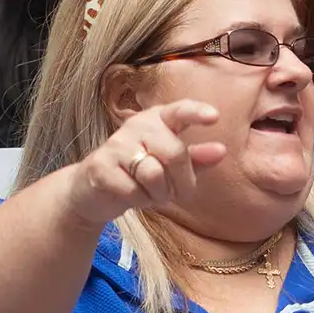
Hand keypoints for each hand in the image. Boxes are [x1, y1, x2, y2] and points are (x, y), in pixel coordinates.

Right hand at [65, 101, 225, 230]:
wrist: (92, 191)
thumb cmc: (138, 175)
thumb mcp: (170, 166)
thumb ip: (195, 158)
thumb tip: (221, 151)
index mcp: (157, 120)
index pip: (179, 111)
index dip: (196, 113)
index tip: (215, 117)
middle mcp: (136, 126)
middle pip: (174, 153)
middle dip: (181, 181)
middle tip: (174, 192)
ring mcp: (116, 145)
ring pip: (154, 175)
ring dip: (158, 194)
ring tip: (150, 193)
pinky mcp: (100, 167)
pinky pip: (133, 191)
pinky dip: (139, 201)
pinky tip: (131, 196)